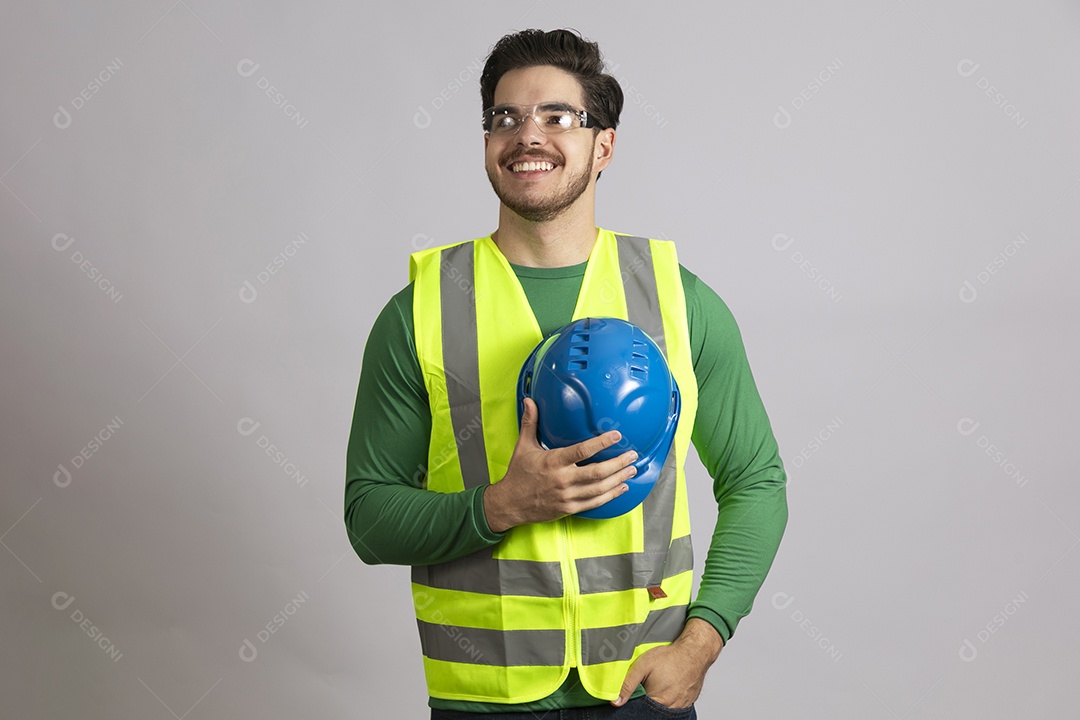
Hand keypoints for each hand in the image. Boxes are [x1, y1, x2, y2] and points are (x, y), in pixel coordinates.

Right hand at [483, 398, 638, 531]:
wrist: (510, 504)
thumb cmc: (518, 474)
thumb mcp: (523, 446)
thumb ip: (530, 423)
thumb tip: (530, 401)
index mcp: (553, 462)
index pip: (582, 451)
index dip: (601, 443)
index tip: (616, 435)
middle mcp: (563, 480)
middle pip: (598, 472)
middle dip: (619, 463)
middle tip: (633, 454)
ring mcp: (567, 496)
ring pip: (600, 488)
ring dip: (619, 478)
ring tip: (632, 469)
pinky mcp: (570, 509)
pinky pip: (595, 503)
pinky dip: (611, 495)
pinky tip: (622, 488)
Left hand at [611, 618, 722, 708]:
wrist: (695, 652)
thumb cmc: (671, 657)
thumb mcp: (643, 665)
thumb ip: (628, 684)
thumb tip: (616, 701)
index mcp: (658, 700)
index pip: (640, 710)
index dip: (634, 703)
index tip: (634, 694)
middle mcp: (670, 707)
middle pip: (651, 711)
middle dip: (645, 701)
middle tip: (647, 685)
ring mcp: (680, 706)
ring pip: (663, 709)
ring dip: (657, 700)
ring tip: (657, 685)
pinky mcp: (687, 703)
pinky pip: (674, 706)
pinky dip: (667, 699)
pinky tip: (666, 687)